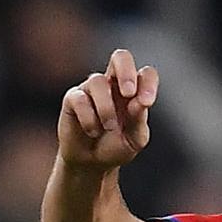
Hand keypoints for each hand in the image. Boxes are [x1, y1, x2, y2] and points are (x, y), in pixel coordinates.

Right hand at [58, 48, 157, 168]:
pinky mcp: (73, 98)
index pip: (145, 74)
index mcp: (134, 91)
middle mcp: (113, 84)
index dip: (148, 83)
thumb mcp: (134, 139)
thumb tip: (139, 101)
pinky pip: (80, 99)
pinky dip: (89, 118)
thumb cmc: (116, 147)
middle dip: (126, 71)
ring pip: (97, 81)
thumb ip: (139, 119)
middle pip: (120, 57)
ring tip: (107, 127)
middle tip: (128, 93)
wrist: (90, 164)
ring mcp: (91, 89)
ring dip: (106, 108)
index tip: (146, 103)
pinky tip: (92, 131)